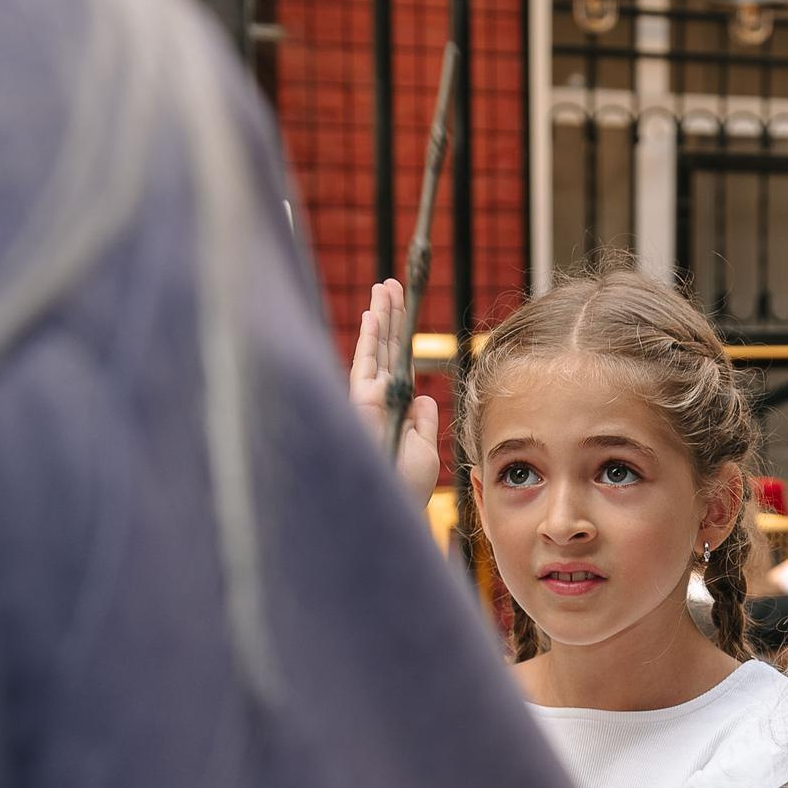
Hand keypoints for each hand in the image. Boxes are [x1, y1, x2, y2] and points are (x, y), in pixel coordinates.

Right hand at [349, 278, 442, 508]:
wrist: (395, 504)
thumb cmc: (407, 485)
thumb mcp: (424, 448)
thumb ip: (422, 421)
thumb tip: (425, 397)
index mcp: (394, 406)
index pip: (396, 361)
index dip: (398, 334)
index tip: (400, 307)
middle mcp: (377, 399)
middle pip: (384, 348)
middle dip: (388, 315)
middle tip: (391, 284)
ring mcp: (368, 399)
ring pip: (375, 349)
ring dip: (380, 316)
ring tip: (385, 287)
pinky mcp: (362, 404)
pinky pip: (366, 364)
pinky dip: (369, 340)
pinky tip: (372, 316)